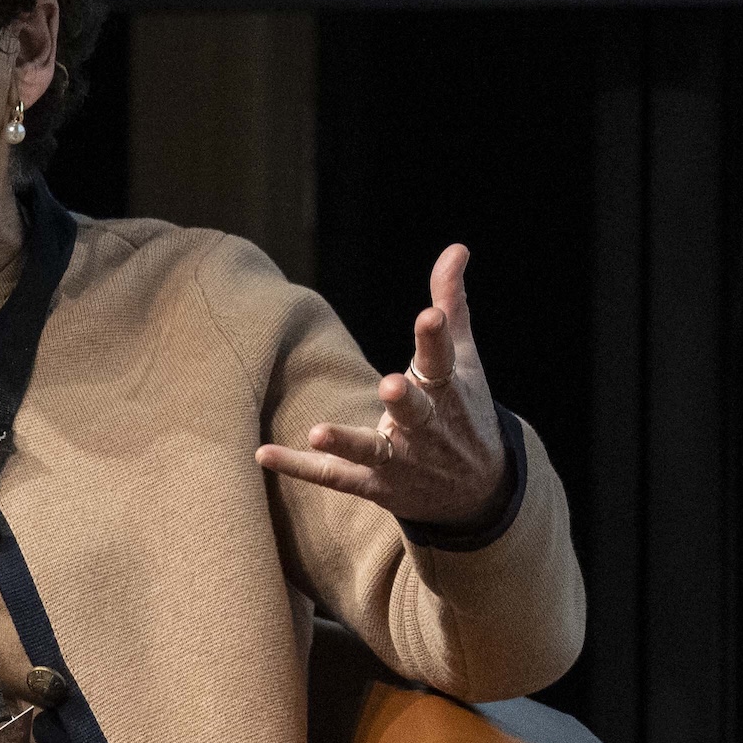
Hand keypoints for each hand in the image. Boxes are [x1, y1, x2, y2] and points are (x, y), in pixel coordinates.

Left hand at [256, 244, 510, 527]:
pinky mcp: (376, 485)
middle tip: (392, 386)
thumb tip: (457, 247)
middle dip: (404, 401)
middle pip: (415, 412)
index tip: (430, 315)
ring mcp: (400, 460)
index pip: (442, 360)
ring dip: (346, 442)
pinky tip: (264, 452)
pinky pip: (336, 477)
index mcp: (448, 391)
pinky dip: (301, 467)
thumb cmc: (465, 412)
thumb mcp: (464, 361)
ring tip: (318, 432)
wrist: (478, 496)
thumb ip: (451, 305)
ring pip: (371, 451)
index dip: (435, 337)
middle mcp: (426, 428)